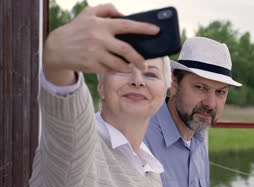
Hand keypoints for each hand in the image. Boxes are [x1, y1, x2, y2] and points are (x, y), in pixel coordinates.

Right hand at [43, 3, 158, 84]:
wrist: (56, 48)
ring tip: (132, 67)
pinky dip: (115, 70)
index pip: (126, 25)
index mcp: (101, 25)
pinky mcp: (91, 65)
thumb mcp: (88, 13)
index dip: (143, 28)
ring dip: (128, 67)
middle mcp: (99, 39)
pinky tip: (117, 68)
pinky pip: (110, 70)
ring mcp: (95, 53)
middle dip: (139, 59)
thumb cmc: (76, 29)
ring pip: (119, 64)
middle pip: (126, 50)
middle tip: (146, 64)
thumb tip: (125, 14)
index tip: (156, 30)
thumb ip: (107, 9)